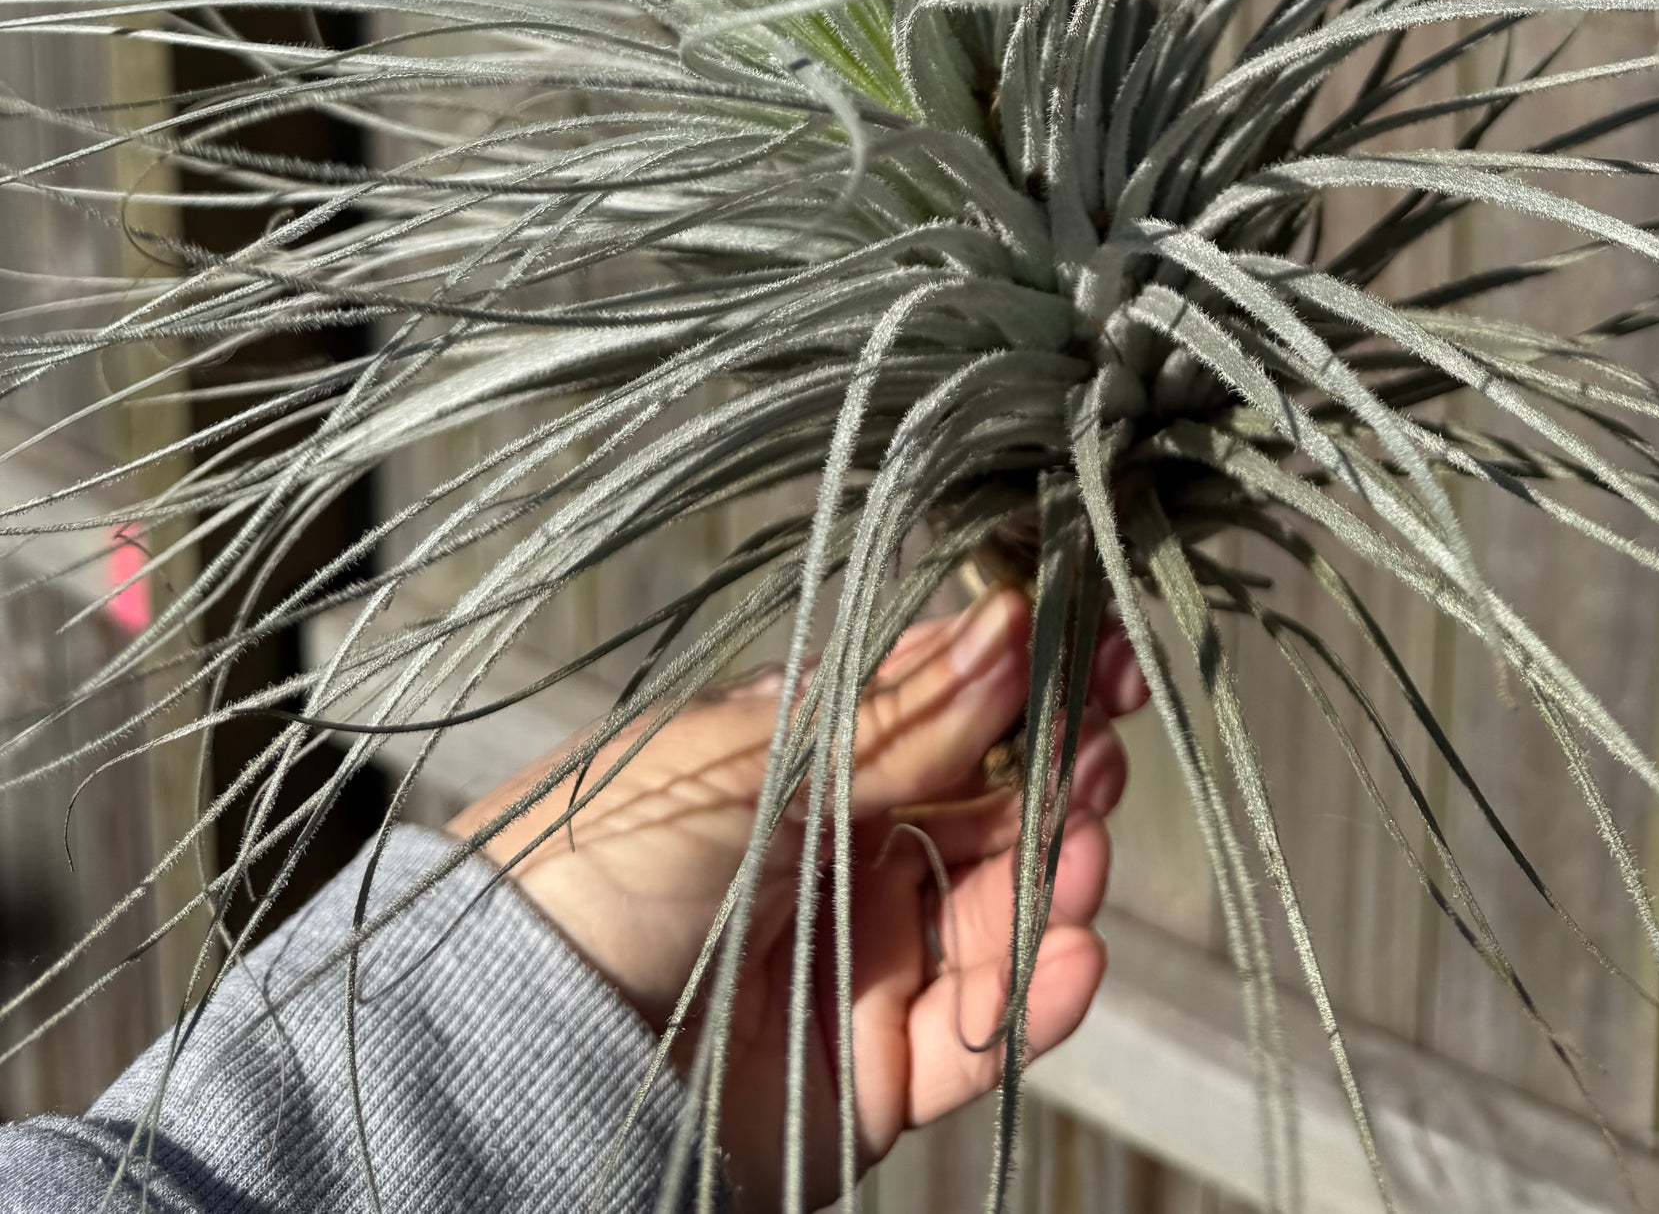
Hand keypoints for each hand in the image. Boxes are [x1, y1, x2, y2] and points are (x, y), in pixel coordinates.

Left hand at [451, 590, 1146, 1211]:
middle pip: (993, 801)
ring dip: (1058, 875)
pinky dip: (1038, 997)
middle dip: (1060, 771)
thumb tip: (1010, 619)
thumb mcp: (755, 761)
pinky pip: (984, 1030)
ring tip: (1079, 855)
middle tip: (1103, 750)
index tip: (1101, 643)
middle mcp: (848, 847)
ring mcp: (868, 958)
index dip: (1026, 673)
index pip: (944, 701)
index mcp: (808, 756)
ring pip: (1004, 908)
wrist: (524, 1046)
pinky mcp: (880, 1072)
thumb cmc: (608, 862)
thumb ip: (895, 714)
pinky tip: (1071, 956)